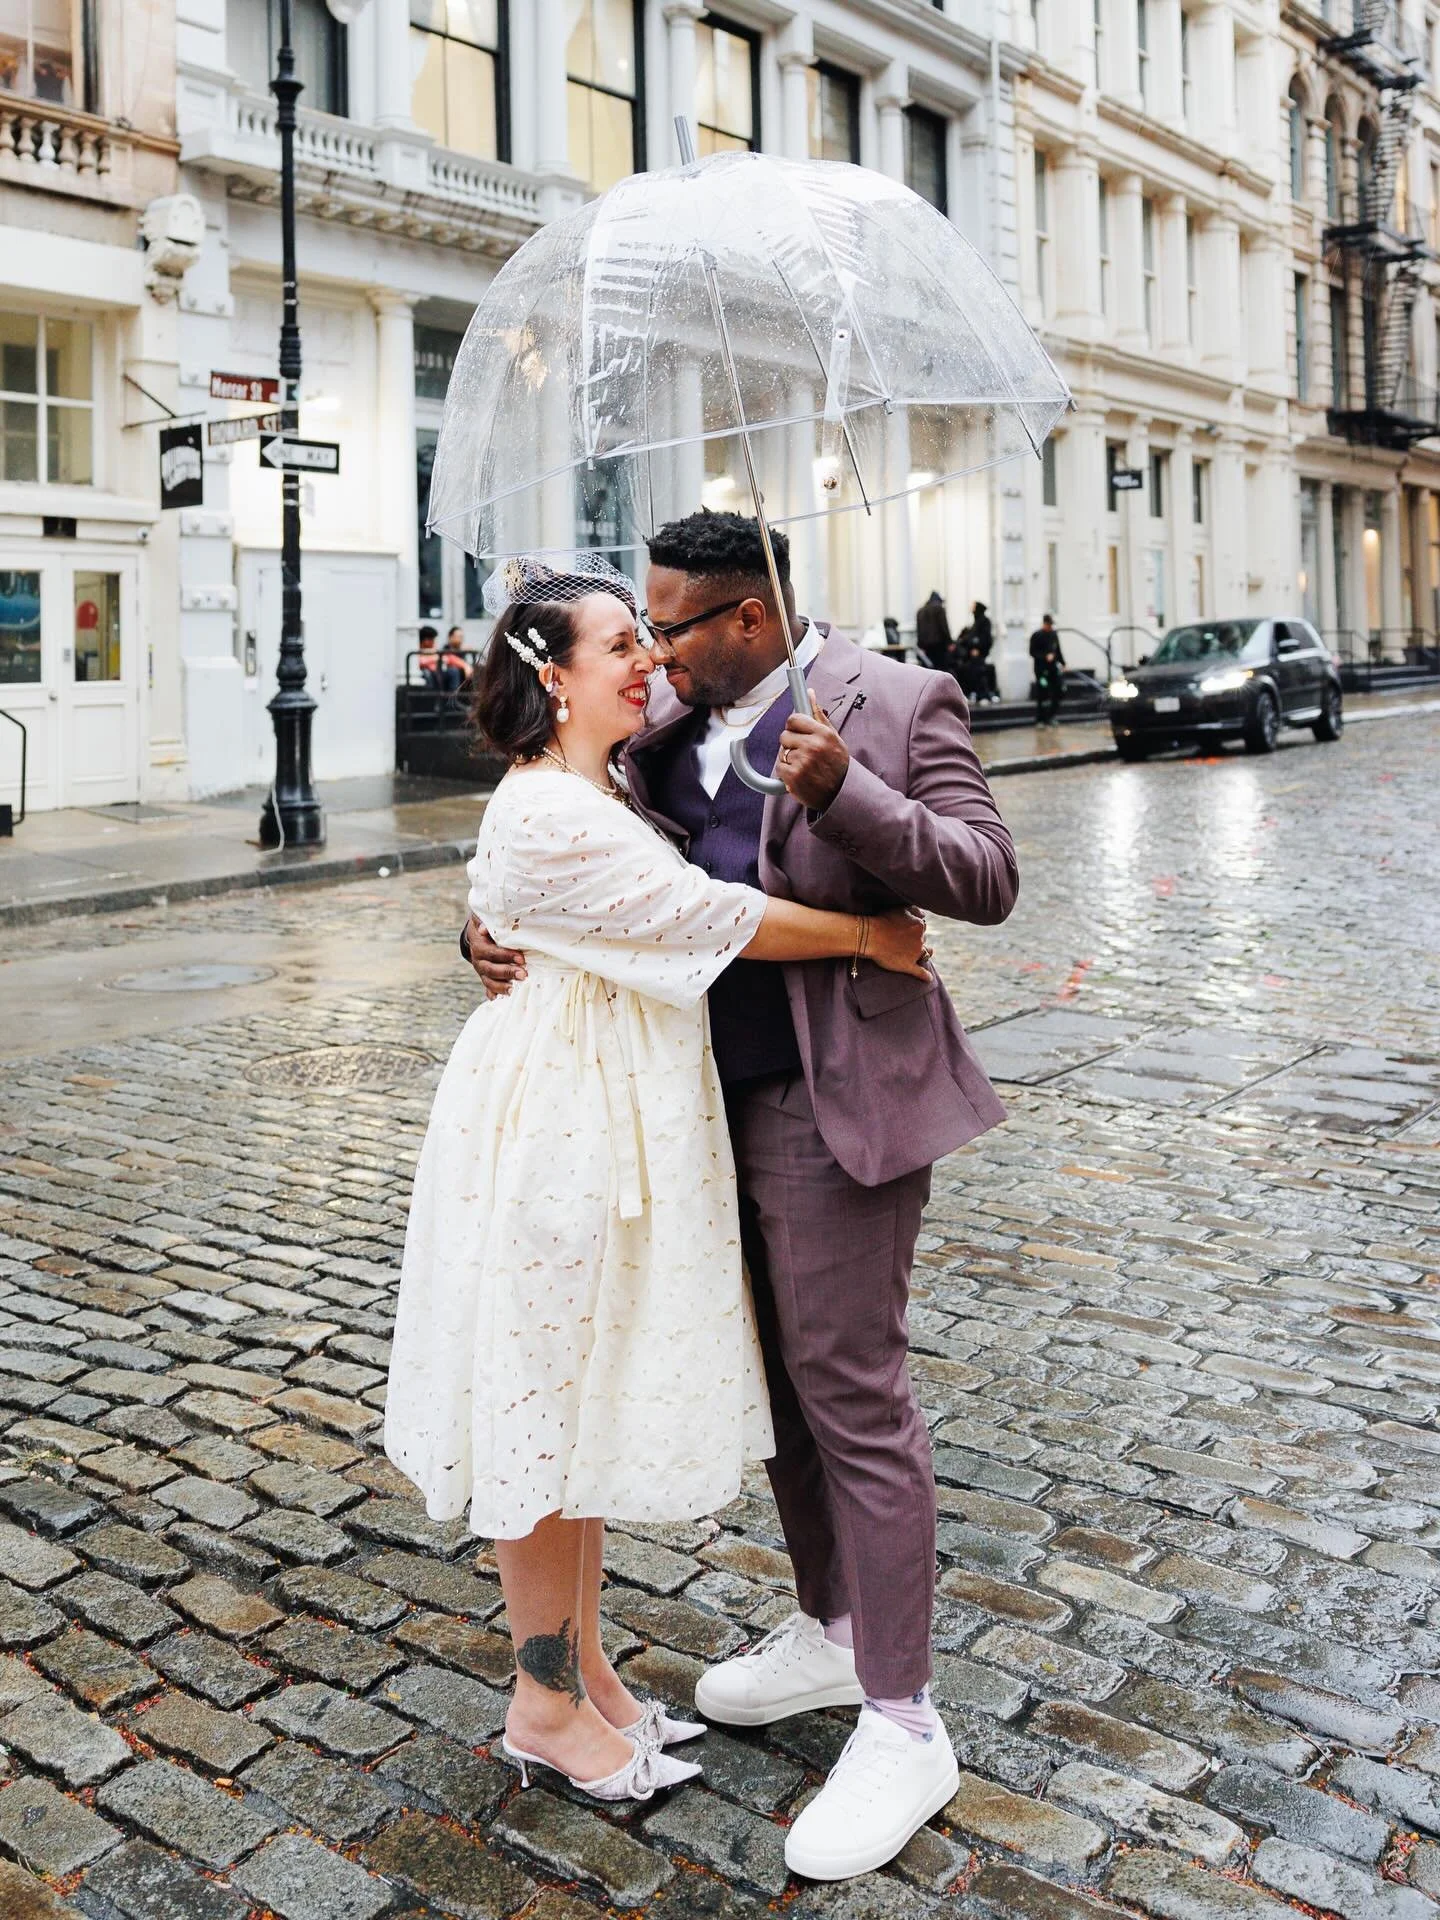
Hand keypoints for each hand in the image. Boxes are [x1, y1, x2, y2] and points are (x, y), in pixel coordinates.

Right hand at [465, 914, 526, 996]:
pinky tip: (499, 999)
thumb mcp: (484, 918)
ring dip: (501, 986)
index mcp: (479, 946)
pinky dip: (493, 993)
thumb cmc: (487, 923)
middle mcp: (478, 960)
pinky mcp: (486, 977)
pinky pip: (488, 988)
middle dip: (507, 972)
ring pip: (489, 981)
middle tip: (524, 975)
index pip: (492, 952)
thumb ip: (485, 920)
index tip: (521, 958)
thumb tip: (484, 928)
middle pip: (491, 969)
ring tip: (513, 990)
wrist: (477, 932)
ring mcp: (481, 971)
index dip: (506, 956)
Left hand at [777, 691, 849, 811]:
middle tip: (804, 752)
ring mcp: (802, 762)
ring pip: (782, 752)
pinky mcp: (793, 777)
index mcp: (822, 734)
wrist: (841, 793)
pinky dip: (786, 772)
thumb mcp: (834, 737)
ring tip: (804, 765)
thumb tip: (809, 693)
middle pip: (784, 735)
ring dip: (789, 758)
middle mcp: (812, 746)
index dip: (793, 725)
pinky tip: (800, 775)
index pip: (793, 719)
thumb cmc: (837, 763)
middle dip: (791, 743)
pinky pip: (779, 767)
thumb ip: (819, 715)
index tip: (797, 731)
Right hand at [865, 907, 932, 980]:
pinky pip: (920, 972)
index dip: (914, 928)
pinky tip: (928, 979)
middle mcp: (920, 939)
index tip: (905, 929)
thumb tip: (924, 915)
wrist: (871, 936)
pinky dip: (925, 976)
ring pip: (925, 954)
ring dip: (924, 954)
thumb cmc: (883, 920)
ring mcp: (915, 954)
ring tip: (921, 956)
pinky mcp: (908, 966)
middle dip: (916, 940)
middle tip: (904, 941)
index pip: (922, 927)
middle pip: (923, 939)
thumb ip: (915, 910)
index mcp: (919, 925)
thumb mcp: (901, 909)